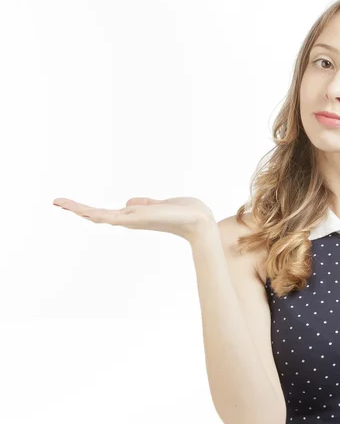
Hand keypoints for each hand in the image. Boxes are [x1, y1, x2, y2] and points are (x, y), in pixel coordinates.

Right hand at [52, 196, 215, 242]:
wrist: (199, 220)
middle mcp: (131, 220)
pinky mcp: (136, 220)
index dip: (89, 209)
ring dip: (78, 209)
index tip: (71, 204)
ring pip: (99, 216)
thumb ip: (145, 204)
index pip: (107, 213)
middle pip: (97, 215)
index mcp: (136, 217)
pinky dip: (95, 214)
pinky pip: (111, 217)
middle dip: (77, 209)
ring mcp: (132, 221)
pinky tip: (81, 211)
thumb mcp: (161, 204)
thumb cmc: (185, 212)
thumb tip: (128, 203)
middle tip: (56, 201)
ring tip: (59, 202)